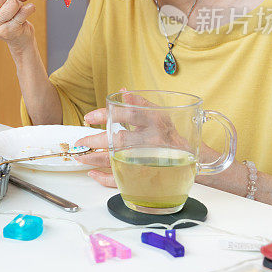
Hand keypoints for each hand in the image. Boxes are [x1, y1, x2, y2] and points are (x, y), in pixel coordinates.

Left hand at [74, 90, 188, 187]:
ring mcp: (149, 160)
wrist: (191, 158)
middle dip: (95, 141)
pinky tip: (93, 173)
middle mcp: (152, 140)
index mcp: (155, 121)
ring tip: (80, 156)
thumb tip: (122, 93)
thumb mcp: (159, 113)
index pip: (127, 114)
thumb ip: (139, 103)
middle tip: (80, 141)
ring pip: (118, 161)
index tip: (88, 117)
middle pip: (119, 141)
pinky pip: (123, 179)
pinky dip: (105, 178)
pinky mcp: (147, 175)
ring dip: (95, 159)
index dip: (105, 115)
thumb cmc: (170, 133)